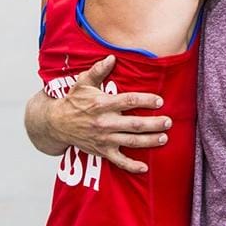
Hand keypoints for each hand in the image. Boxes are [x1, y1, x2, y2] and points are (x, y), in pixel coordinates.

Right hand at [47, 55, 171, 173]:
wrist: (56, 124)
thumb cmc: (73, 102)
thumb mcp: (83, 83)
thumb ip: (98, 70)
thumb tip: (112, 57)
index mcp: (102, 104)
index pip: (128, 101)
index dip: (146, 101)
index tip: (159, 101)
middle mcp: (105, 122)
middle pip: (134, 124)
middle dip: (154, 123)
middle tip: (168, 121)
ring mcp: (104, 138)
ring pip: (131, 141)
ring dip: (149, 140)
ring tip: (164, 137)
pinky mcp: (102, 151)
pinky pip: (119, 161)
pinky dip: (132, 166)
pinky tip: (145, 168)